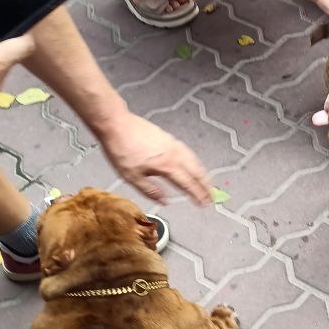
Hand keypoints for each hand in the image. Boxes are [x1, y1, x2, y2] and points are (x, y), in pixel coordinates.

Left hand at [93, 112, 212, 204]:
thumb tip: (163, 200)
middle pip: (196, 171)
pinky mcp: (168, 138)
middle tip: (212, 196)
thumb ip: (150, 190)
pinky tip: (192, 164)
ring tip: (206, 183)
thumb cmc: (120, 148)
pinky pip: (188, 152)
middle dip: (206, 185)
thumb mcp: (131, 176)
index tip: (204, 203)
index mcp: (166, 165)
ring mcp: (172, 144)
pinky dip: (195, 162)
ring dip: (202, 173)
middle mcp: (173, 154)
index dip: (197, 195)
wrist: (116, 124)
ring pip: (194, 160)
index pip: (187, 184)